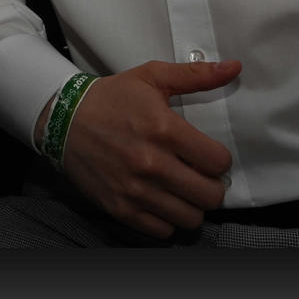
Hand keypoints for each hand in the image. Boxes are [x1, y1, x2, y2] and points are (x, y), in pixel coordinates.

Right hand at [57, 59, 239, 237]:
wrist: (63, 120)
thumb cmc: (112, 98)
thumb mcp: (152, 77)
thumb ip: (196, 75)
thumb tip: (235, 67)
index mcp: (164, 130)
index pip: (218, 162)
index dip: (219, 159)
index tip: (207, 156)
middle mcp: (152, 164)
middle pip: (210, 196)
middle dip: (212, 186)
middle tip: (200, 176)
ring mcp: (135, 191)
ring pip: (190, 218)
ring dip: (192, 206)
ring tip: (182, 191)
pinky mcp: (120, 209)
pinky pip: (163, 231)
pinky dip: (168, 220)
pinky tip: (162, 202)